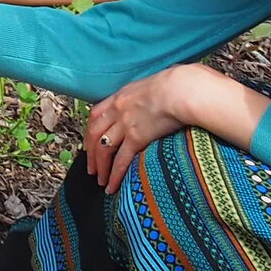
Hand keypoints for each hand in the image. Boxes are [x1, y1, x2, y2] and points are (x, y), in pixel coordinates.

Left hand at [83, 65, 208, 192]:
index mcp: (120, 96)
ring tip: (100, 181)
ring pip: (103, 149)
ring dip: (100, 167)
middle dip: (90, 153)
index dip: (90, 130)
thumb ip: (145, 95)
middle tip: (90, 168)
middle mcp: (117, 110)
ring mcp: (125, 124)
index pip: (96, 114)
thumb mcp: (152, 84)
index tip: (88, 143)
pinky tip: (112, 186)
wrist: (181, 89)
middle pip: (94, 134)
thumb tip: (152, 99)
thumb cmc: (176, 84)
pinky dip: (115, 175)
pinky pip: (121, 160)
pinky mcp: (137, 137)